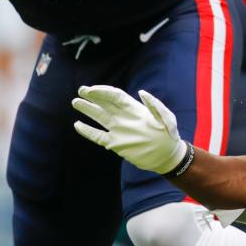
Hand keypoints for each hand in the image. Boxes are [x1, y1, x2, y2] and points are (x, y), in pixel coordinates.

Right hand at [72, 85, 187, 174]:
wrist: (168, 156)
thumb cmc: (169, 135)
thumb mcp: (167, 119)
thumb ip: (155, 106)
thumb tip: (141, 92)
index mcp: (135, 109)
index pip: (116, 96)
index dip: (103, 91)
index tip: (91, 89)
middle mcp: (125, 117)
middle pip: (106, 104)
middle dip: (93, 96)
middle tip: (80, 90)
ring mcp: (119, 130)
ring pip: (100, 117)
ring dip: (88, 110)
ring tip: (76, 102)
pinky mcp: (116, 144)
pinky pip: (99, 137)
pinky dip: (88, 131)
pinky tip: (78, 125)